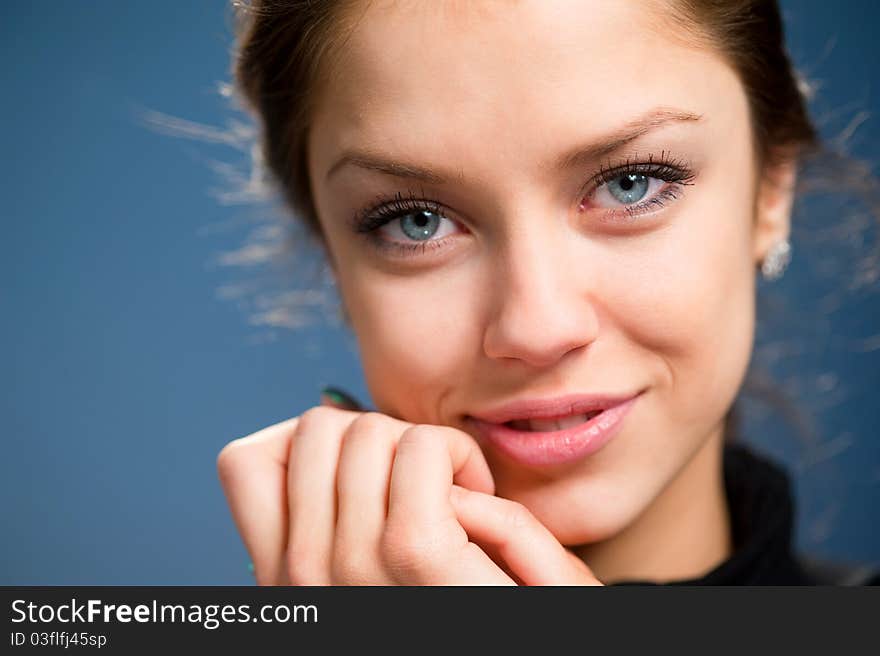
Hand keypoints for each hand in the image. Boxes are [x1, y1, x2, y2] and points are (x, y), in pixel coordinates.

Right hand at [216, 398, 601, 584]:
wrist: (519, 642)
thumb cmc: (456, 593)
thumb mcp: (363, 563)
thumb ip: (332, 507)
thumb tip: (329, 416)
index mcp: (285, 578)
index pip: (244, 460)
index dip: (308, 448)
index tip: (366, 480)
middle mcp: (302, 577)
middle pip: (318, 427)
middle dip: (376, 439)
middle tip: (419, 487)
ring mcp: (353, 565)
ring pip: (370, 427)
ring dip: (421, 446)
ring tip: (449, 497)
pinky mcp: (414, 551)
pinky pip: (422, 448)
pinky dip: (458, 456)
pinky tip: (477, 500)